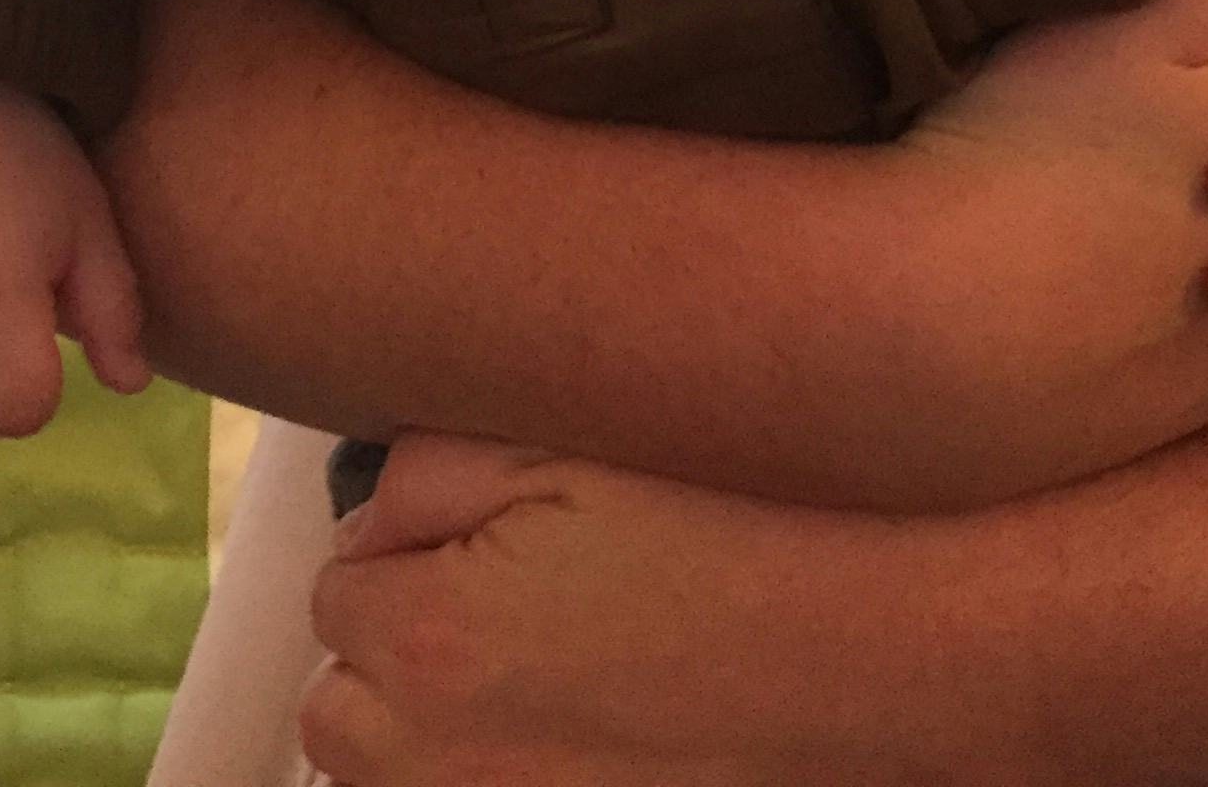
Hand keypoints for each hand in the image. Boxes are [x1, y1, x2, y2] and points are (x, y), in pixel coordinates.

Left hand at [302, 433, 1024, 786]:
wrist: (868, 655)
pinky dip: (494, 773)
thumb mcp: (569, 453)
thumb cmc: (729, 536)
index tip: (472, 538)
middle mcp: (442, 765)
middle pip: (340, 713)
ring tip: (531, 682)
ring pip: (388, 781)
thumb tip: (374, 523)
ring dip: (428, 736)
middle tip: (489, 612)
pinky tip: (566, 736)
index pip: (339, 593)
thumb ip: (430, 471)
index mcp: (434, 639)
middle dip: (392, 657)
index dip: (403, 553)